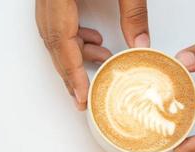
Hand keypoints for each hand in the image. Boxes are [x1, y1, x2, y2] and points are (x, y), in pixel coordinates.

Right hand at [35, 0, 149, 109]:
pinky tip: (95, 39)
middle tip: (83, 95)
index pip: (61, 40)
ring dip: (78, 52)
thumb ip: (134, 13)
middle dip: (70, 72)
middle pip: (54, 42)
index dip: (71, 71)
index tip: (81, 94)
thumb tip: (141, 43)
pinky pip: (58, 22)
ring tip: (103, 59)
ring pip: (54, 33)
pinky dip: (76, 37)